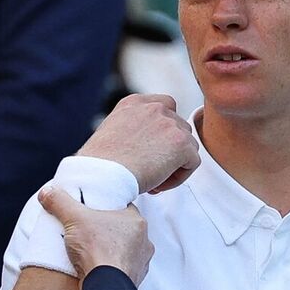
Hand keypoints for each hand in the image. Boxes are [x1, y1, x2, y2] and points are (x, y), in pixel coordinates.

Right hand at [39, 187, 152, 283]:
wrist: (105, 288)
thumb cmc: (97, 250)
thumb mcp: (73, 219)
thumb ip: (60, 202)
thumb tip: (47, 192)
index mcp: (136, 221)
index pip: (123, 208)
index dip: (107, 209)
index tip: (92, 212)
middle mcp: (144, 242)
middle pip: (123, 231)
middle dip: (107, 232)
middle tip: (89, 232)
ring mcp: (141, 263)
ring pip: (124, 252)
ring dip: (110, 252)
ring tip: (91, 253)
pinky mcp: (134, 281)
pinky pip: (122, 271)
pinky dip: (111, 270)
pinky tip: (96, 270)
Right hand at [78, 94, 199, 193]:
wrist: (100, 175)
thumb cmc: (97, 165)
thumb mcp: (110, 135)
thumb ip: (132, 131)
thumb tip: (148, 147)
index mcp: (134, 103)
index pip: (164, 107)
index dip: (162, 132)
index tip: (147, 152)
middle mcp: (154, 108)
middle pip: (179, 128)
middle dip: (167, 151)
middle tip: (148, 172)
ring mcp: (170, 123)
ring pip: (188, 146)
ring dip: (173, 165)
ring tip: (151, 181)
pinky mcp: (181, 143)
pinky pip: (192, 162)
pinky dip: (178, 178)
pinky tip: (157, 186)